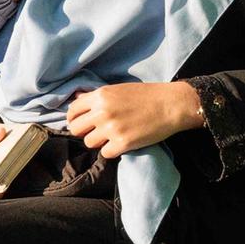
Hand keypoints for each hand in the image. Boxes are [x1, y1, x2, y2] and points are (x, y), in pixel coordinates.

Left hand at [65, 82, 202, 159]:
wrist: (171, 105)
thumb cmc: (146, 95)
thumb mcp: (117, 89)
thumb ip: (96, 96)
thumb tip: (76, 98)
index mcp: (100, 96)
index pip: (73, 111)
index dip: (74, 119)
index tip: (80, 123)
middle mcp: (102, 112)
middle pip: (76, 129)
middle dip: (84, 132)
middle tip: (96, 132)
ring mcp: (112, 128)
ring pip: (89, 143)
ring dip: (99, 142)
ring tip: (112, 137)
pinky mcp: (123, 143)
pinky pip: (105, 153)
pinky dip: (112, 151)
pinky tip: (122, 143)